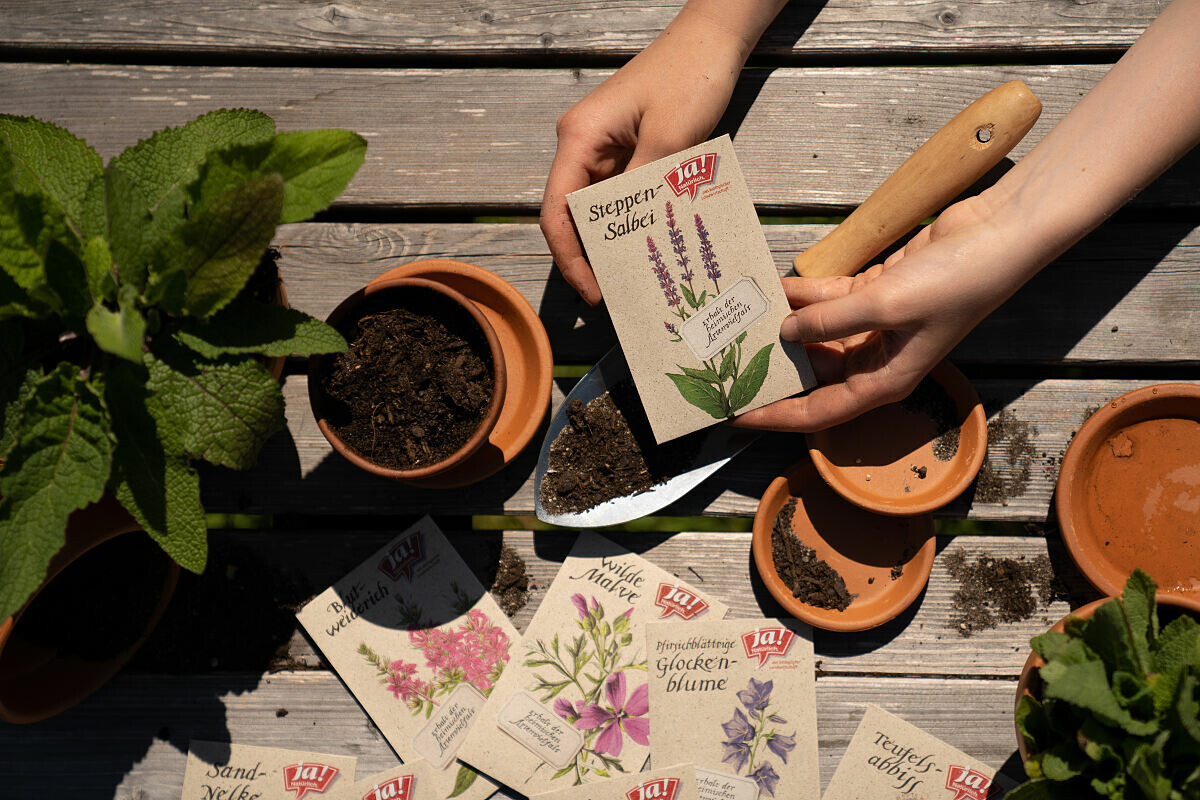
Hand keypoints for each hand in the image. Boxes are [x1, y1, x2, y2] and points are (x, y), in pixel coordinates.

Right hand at [540, 3, 777, 304]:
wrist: (712, 38)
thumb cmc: (690, 77)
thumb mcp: (670, 139)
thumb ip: (644, 188)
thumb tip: (629, 238)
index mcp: (579, 138)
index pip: (557, 210)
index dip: (569, 257)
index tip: (592, 292)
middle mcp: (582, 144)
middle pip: (572, 214)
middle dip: (589, 257)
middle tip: (616, 296)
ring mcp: (603, 147)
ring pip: (596, 209)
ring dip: (612, 243)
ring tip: (633, 279)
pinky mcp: (625, 149)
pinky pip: (620, 195)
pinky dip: (630, 221)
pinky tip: (647, 246)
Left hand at [734, 196, 1038, 431]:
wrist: (997, 236)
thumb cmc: (956, 283)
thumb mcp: (885, 304)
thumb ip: (830, 319)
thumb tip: (785, 330)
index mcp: (882, 381)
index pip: (816, 413)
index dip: (774, 416)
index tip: (734, 415)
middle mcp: (875, 360)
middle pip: (810, 373)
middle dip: (772, 364)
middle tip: (725, 357)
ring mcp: (875, 326)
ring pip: (815, 332)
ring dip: (783, 323)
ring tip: (740, 316)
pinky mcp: (876, 294)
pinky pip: (828, 301)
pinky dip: (803, 295)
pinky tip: (773, 286)